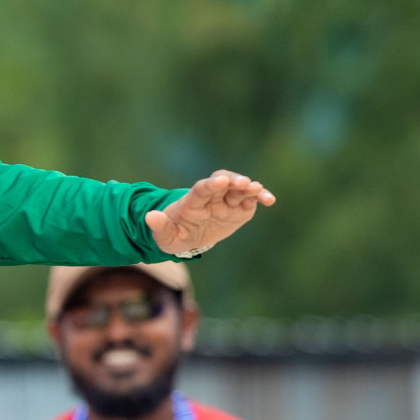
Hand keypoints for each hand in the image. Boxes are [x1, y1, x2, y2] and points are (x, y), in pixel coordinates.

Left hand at [147, 170, 275, 255]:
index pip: (201, 189)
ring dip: (249, 188)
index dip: (210, 185)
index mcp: (192, 202)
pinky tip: (269, 200)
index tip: (220, 181)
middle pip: (223, 183)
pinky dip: (260, 197)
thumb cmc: (174, 234)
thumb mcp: (164, 236)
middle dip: (233, 181)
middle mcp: (211, 197)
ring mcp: (226, 202)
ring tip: (258, 190)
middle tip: (244, 183)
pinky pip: (251, 200)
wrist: (188, 237)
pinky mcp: (239, 209)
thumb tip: (150, 217)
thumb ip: (159, 227)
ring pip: (239, 189)